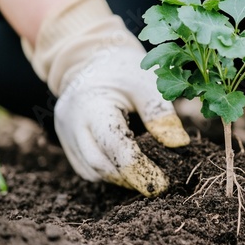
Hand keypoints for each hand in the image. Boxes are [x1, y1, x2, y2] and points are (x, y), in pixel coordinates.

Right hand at [55, 49, 188, 196]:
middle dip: (131, 178)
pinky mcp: (67, 142)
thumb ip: (161, 114)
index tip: (163, 184)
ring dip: (120, 178)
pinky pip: (87, 168)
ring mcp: (65, 134)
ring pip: (92, 171)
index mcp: (92, 104)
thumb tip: (179, 144)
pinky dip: (109, 172)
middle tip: (158, 184)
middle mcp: (72, 122)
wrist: (92, 60)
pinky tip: (128, 167)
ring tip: (146, 173)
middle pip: (99, 164)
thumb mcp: (147, 83)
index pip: (114, 144)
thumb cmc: (124, 70)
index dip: (139, 168)